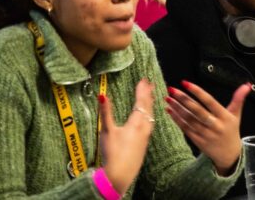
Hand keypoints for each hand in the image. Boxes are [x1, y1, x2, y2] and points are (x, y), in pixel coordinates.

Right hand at [100, 79, 154, 193]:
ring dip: (150, 104)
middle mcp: (144, 128)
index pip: (141, 102)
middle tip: (149, 83)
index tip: (144, 79)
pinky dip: (150, 115)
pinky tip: (148, 118)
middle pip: (148, 107)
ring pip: (151, 116)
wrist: (120, 175)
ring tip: (151, 96)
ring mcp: (145, 137)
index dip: (142, 90)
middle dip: (148, 94)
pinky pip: (150, 124)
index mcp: (136, 123)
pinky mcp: (144, 144)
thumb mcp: (107, 131)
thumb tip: (102, 95)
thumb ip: (106, 112)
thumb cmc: (113, 153)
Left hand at [165, 81, 250, 174]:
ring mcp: (205, 134)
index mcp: (224, 117)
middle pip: (197, 110)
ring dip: (177, 108)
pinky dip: (177, 119)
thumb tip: (247, 85)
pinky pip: (185, 128)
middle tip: (172, 89)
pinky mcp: (197, 140)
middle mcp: (215, 125)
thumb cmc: (231, 131)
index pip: (209, 102)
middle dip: (183, 99)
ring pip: (189, 119)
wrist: (229, 155)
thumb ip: (239, 99)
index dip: (197, 92)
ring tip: (168, 97)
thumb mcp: (236, 115)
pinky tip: (169, 110)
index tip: (185, 83)